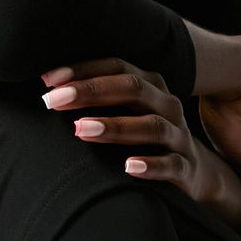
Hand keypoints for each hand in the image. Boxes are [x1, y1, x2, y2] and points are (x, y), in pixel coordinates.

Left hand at [41, 59, 240, 231]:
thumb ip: (97, 99)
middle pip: (133, 89)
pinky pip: (171, 164)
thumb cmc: (144, 138)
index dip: (83, 70)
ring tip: (81, 130)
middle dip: (92, 92)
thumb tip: (47, 89)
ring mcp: (179, 136)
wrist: (194, 172)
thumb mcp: (127, 112)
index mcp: (150, 86)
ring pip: (152, 126)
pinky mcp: (185, 167)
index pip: (117, 68)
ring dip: (115, 126)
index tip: (47, 80)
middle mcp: (166, 105)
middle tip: (54, 101)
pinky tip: (128, 167)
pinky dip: (151, 165)